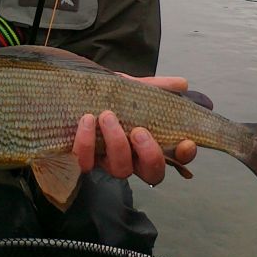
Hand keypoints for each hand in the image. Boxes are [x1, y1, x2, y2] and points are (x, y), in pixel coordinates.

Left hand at [72, 75, 203, 185]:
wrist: (70, 93)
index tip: (186, 142)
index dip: (184, 155)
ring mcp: (108, 162)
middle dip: (149, 154)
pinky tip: (86, 121)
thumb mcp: (131, 88)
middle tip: (139, 131)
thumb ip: (156, 87)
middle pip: (152, 173)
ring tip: (107, 116)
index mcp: (149, 142)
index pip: (175, 156)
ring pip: (120, 170)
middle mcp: (132, 158)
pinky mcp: (83, 161)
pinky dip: (86, 142)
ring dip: (116, 143)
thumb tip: (182, 83)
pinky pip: (86, 162)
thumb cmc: (106, 96)